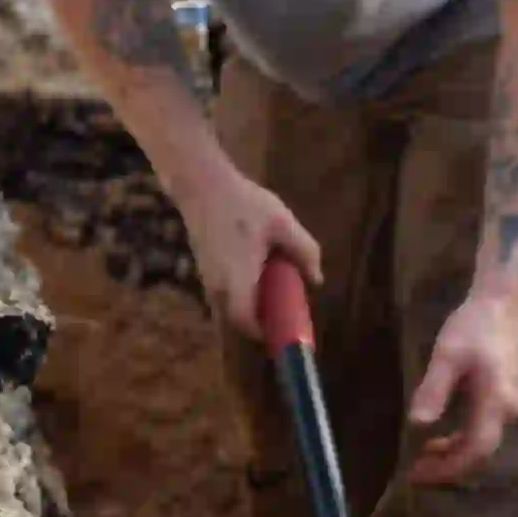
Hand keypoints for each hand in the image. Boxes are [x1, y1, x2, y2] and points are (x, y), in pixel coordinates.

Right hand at [177, 156, 321, 336]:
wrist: (201, 183)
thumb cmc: (243, 204)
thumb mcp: (282, 223)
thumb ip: (304, 251)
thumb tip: (316, 279)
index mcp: (237, 279)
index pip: (244, 321)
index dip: (262, 332)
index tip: (280, 329)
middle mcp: (217, 284)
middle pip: (234, 318)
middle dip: (256, 320)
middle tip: (278, 309)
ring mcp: (206, 276)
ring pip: (226, 305)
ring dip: (246, 304)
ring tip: (270, 288)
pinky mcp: (202, 266)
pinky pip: (220, 292)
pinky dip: (237, 291)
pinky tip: (254, 271)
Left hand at [406, 290, 517, 484]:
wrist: (500, 303)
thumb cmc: (473, 326)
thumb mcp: (447, 355)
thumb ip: (434, 390)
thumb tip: (417, 424)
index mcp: (495, 402)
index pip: (476, 450)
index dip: (449, 467)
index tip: (420, 473)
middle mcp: (506, 410)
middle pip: (479, 452)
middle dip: (448, 465)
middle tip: (415, 471)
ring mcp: (507, 406)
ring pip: (480, 443)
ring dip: (452, 454)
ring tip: (421, 456)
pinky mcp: (501, 399)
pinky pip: (481, 430)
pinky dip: (459, 440)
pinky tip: (438, 436)